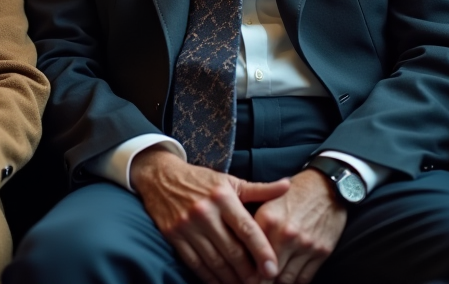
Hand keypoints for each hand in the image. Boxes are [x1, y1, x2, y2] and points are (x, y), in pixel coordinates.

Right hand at [130, 148, 290, 283]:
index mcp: (222, 197)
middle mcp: (205, 212)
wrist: (160, 176)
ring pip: (214, 260)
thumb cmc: (201, 180)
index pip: (246, 229)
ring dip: (231, 278)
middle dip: (249, 272)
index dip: (262, 251)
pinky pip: (195, 263)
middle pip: (232, 250)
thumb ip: (259, 189)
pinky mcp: (174, 236)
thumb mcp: (230, 181)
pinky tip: (220, 283)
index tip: (273, 270)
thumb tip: (288, 185)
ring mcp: (187, 225)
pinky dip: (209, 277)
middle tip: (261, 283)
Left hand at [253, 169, 346, 283]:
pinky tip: (287, 280)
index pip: (251, 256)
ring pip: (286, 279)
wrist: (326, 187)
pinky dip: (295, 283)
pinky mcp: (322, 252)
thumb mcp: (267, 203)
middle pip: (268, 273)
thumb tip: (238, 250)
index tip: (242, 277)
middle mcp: (286, 234)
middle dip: (260, 281)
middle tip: (254, 283)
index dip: (245, 272)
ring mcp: (306, 245)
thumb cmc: (292, 195)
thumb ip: (253, 226)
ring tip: (270, 282)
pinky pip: (305, 278)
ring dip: (277, 283)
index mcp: (268, 221)